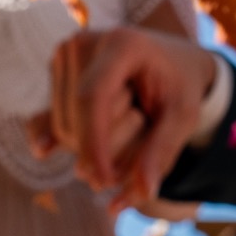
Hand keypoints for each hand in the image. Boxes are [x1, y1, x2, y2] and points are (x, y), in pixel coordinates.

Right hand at [35, 26, 217, 212]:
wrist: (170, 60)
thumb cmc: (180, 86)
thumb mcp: (184, 117)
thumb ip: (162, 152)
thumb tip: (142, 192)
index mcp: (122, 44)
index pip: (91, 98)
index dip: (93, 144)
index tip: (105, 181)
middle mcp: (84, 43)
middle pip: (74, 120)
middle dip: (104, 147)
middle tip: (142, 129)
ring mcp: (65, 56)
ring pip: (61, 127)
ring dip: (93, 146)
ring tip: (129, 121)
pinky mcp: (55, 72)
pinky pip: (51, 123)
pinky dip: (76, 140)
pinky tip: (78, 141)